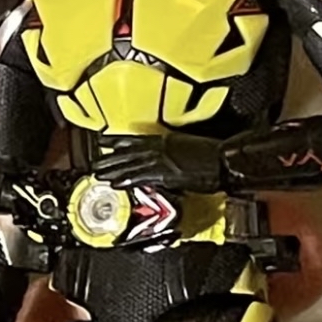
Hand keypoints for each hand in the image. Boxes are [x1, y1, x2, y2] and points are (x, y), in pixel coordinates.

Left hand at [93, 132, 223, 192]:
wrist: (226, 159)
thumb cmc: (216, 154)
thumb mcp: (192, 147)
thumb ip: (177, 151)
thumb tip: (170, 159)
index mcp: (168, 139)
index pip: (138, 138)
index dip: (120, 140)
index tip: (105, 141)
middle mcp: (162, 147)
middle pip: (130, 152)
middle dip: (111, 158)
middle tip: (94, 162)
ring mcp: (163, 160)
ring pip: (131, 163)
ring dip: (113, 169)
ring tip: (98, 173)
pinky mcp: (166, 174)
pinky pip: (142, 177)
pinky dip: (128, 179)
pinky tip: (115, 183)